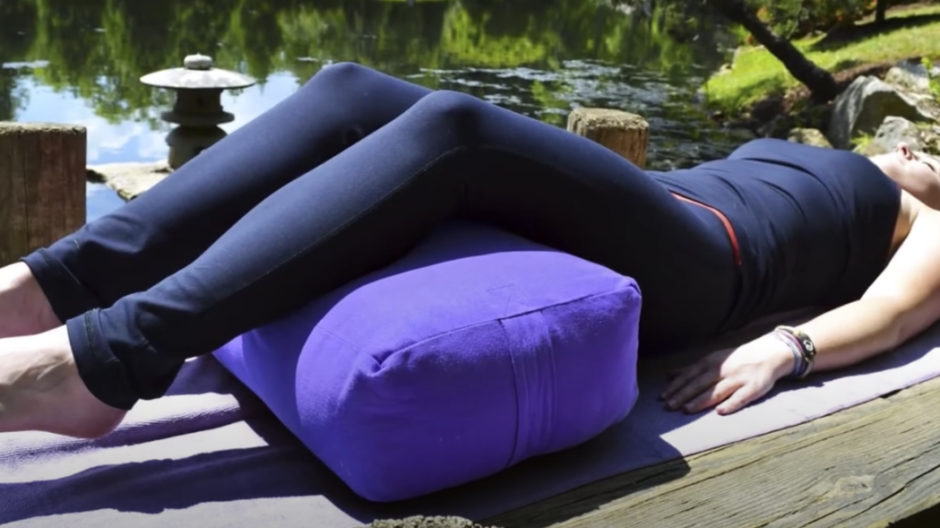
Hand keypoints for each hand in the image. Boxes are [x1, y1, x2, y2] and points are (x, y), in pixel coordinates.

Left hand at [660, 335, 794, 415]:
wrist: (769, 352)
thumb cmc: (736, 359)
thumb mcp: (712, 359)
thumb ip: (691, 369)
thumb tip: (667, 375)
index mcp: (711, 363)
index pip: (690, 375)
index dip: (676, 386)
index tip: (662, 396)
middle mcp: (722, 370)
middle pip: (699, 384)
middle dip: (683, 395)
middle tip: (668, 406)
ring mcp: (738, 379)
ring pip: (717, 391)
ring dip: (701, 400)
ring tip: (686, 410)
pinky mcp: (753, 388)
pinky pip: (741, 398)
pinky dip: (731, 404)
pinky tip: (720, 412)